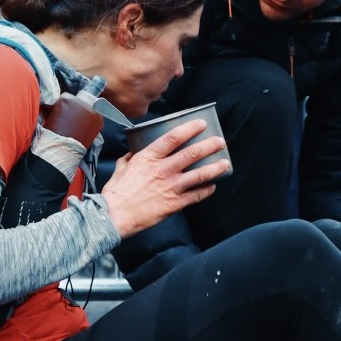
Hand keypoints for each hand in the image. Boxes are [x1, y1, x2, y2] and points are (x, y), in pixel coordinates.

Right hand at [102, 119, 230, 238]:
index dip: (190, 129)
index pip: (174, 137)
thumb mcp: (121, 168)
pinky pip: (196, 195)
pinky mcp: (175, 203)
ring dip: (215, 167)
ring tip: (225, 163)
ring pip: (200, 174)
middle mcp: (163, 170)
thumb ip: (130, 158)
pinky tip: (212, 186)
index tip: (202, 124)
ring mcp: (171, 187)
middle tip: (220, 141)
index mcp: (149, 158)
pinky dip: (206, 190)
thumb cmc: (116, 193)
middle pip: (192, 153)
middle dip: (209, 145)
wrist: (114, 216)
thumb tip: (134, 151)